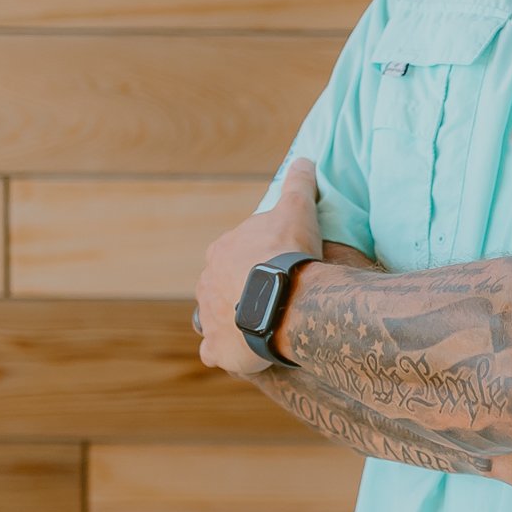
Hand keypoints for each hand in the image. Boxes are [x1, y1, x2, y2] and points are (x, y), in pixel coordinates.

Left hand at [194, 155, 323, 376]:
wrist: (285, 298)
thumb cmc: (288, 252)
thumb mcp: (297, 209)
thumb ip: (298, 184)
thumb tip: (304, 159)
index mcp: (221, 252)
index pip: (233, 255)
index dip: (254, 262)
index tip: (276, 268)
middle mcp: (206, 283)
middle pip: (222, 287)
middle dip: (241, 292)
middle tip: (273, 298)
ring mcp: (208, 318)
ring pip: (216, 318)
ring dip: (233, 321)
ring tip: (262, 326)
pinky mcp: (217, 349)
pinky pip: (215, 352)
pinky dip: (225, 352)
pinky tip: (245, 352)